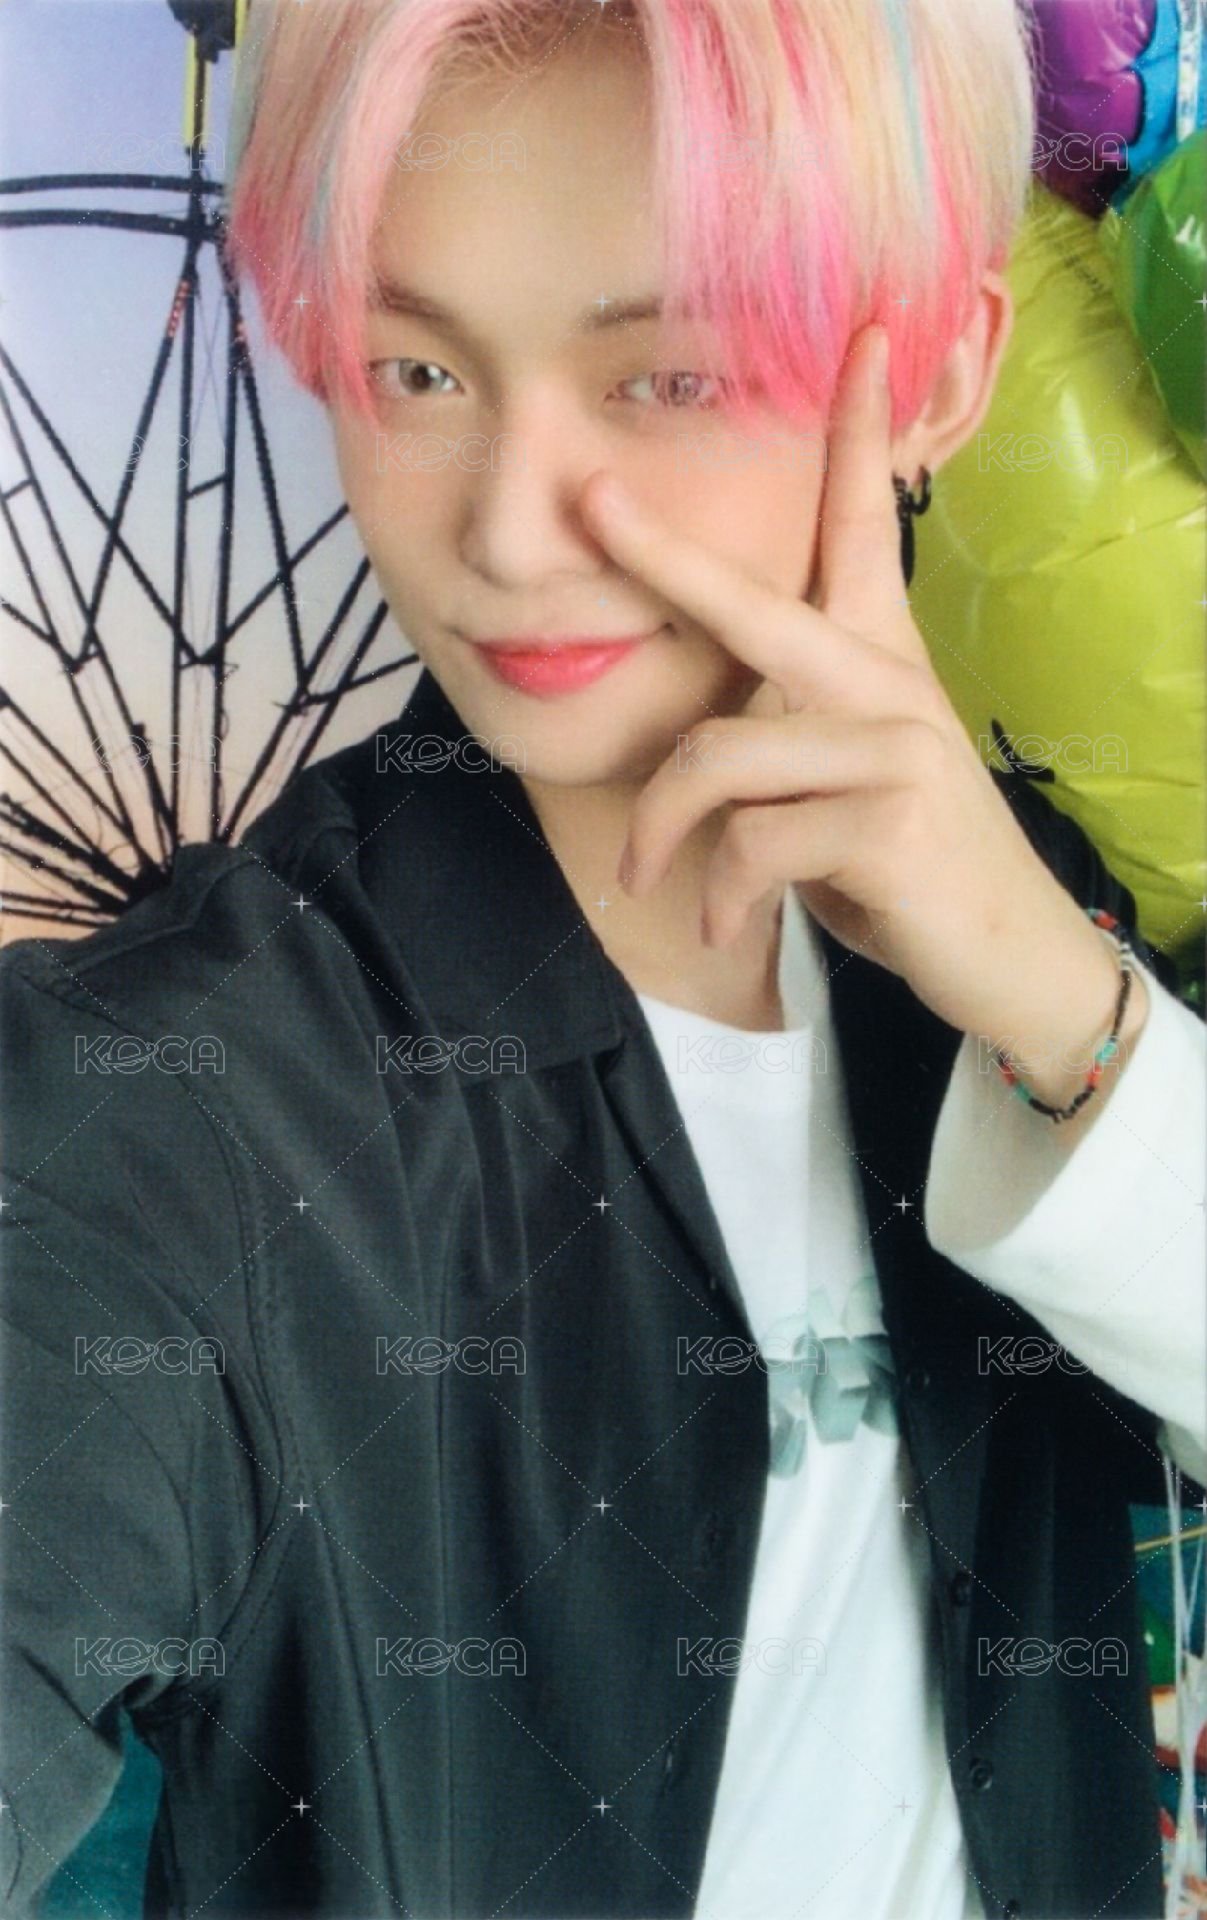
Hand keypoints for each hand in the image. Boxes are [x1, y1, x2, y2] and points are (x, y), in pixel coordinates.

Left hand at [581, 325, 1141, 1097]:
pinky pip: (750, 841)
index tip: (864, 336)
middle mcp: (887, 682)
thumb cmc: (904, 861)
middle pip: (755, 603)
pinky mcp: (886, 820)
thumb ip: (783, 732)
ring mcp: (891, 747)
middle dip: (662, 554)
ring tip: (649, 874)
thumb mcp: (840, 782)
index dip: (859, 429)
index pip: (864, 524)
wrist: (1004, 952)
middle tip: (590, 500)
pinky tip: (727, 922)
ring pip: (720, 756)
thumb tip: (695, 737)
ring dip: (663, 829)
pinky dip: (719, 892)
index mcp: (878, 657)